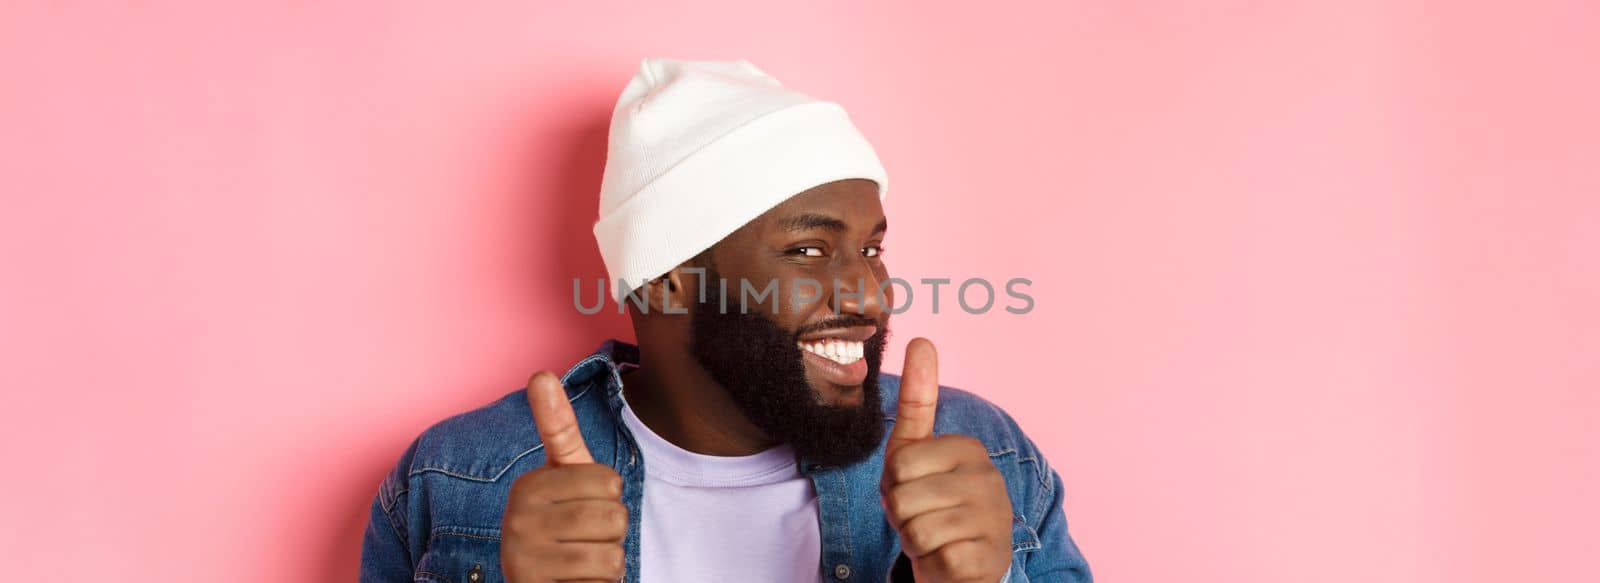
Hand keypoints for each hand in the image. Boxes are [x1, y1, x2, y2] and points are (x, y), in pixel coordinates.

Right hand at [501, 371, 626, 582]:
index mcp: (528, 486)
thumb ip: (557, 426)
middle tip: (584, 540)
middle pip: (612, 517)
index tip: (583, 508)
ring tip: (581, 561)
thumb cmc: (562, 525)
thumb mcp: (565, 475)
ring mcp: (524, 560)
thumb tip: (540, 373)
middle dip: (611, 533)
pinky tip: (577, 582)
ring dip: (607, 563)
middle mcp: (517, 520)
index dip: (609, 499)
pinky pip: (601, 582)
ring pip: (611, 555)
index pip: (608, 482)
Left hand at [881, 339, 1012, 582]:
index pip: (899, 464)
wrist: (964, 565)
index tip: (914, 489)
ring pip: (916, 530)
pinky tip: (947, 559)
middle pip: (903, 497)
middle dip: (901, 516)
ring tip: (934, 538)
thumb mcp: (914, 452)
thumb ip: (918, 399)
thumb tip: (921, 339)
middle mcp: (988, 480)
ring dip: (914, 541)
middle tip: (922, 518)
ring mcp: (993, 520)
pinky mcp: (987, 559)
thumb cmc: (933, 503)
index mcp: (968, 449)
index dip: (894, 484)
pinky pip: (934, 558)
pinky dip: (931, 564)